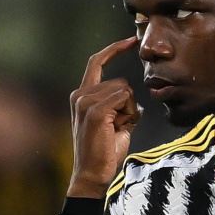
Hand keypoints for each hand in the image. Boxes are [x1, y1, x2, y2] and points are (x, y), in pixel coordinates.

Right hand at [67, 36, 141, 198]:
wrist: (92, 174)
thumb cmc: (104, 151)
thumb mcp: (115, 123)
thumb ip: (121, 106)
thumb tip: (134, 99)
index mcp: (81, 95)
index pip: (97, 63)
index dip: (114, 49)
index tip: (131, 40)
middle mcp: (80, 95)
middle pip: (121, 82)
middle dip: (128, 104)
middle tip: (117, 127)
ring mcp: (85, 102)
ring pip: (124, 91)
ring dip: (129, 111)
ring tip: (114, 130)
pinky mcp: (95, 111)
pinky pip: (124, 99)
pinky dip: (128, 114)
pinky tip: (116, 130)